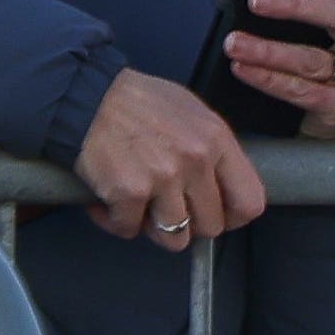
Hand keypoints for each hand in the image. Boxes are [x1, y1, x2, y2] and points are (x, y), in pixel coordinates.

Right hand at [77, 65, 263, 251]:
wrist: (85, 96)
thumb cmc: (136, 102)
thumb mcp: (191, 114)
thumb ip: (212, 150)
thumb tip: (223, 187)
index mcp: (217, 140)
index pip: (249, 202)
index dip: (233, 218)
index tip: (217, 216)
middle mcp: (196, 161)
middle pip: (211, 226)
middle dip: (189, 224)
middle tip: (167, 208)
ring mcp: (164, 178)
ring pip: (175, 238)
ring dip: (153, 227)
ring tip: (138, 206)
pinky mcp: (129, 192)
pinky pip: (129, 229)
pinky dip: (115, 221)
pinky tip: (108, 201)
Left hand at [228, 0, 334, 140]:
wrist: (326, 114)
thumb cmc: (319, 57)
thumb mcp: (320, 24)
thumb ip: (304, 0)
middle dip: (295, 7)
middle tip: (256, 2)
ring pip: (316, 59)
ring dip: (269, 50)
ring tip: (235, 43)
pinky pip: (306, 92)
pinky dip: (270, 80)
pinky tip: (244, 70)